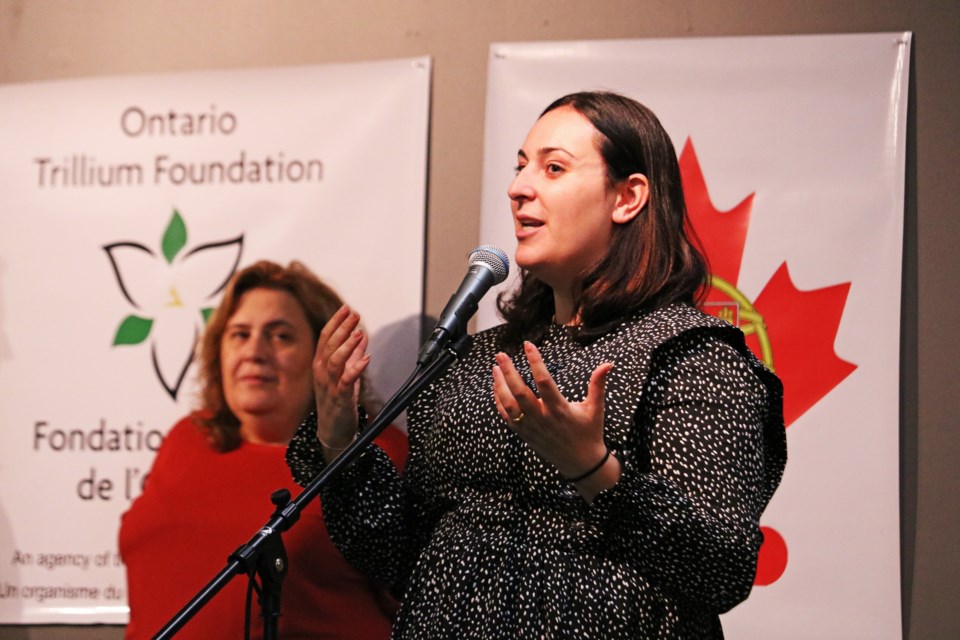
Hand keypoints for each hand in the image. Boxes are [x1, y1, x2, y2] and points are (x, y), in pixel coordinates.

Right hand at [313, 304, 369, 456]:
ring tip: (358, 332)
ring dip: (347, 345)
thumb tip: (362, 334)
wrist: (332, 430)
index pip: (326, 337)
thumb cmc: (338, 400)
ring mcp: (329, 385)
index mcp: (320, 364)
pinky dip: (356, 368)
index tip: (347, 308)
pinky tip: (367, 358)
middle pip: (329, 345)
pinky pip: (347, 381)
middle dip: (342, 328)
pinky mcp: (340, 398)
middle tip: (354, 314)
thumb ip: (353, 354)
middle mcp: (321, 372)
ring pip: (335, 361)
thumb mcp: (346, 373)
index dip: (336, 322)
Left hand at [492, 341, 615, 489]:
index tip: (528, 345)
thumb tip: (608, 364)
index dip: (535, 361)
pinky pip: (507, 417)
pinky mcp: (524, 435)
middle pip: (520, 392)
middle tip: (501, 354)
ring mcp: (531, 428)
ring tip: (495, 368)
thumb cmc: (589, 432)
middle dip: (509, 372)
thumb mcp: (596, 408)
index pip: (544, 381)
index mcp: (560, 409)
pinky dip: (499, 402)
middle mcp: (543, 418)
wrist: (581, 463)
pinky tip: (496, 388)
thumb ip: (598, 385)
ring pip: (509, 405)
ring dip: (500, 385)